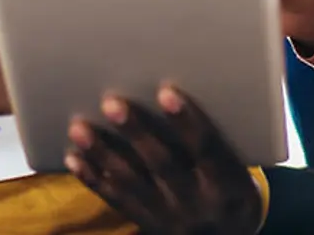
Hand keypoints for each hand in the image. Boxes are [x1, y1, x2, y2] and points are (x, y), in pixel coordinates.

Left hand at [66, 85, 262, 234]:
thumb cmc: (232, 190)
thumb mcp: (239, 171)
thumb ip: (213, 141)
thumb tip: (175, 91)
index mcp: (226, 183)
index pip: (206, 149)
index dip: (187, 121)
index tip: (166, 91)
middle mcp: (195, 201)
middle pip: (162, 164)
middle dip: (135, 133)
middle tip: (111, 103)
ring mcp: (168, 215)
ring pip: (131, 182)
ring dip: (103, 154)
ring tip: (80, 128)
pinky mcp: (146, 222)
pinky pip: (115, 200)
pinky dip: (92, 178)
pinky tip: (74, 157)